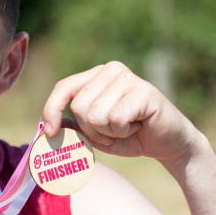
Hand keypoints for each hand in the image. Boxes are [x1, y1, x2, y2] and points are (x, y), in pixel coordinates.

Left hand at [42, 61, 202, 164]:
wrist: (168, 144)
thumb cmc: (131, 137)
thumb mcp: (96, 135)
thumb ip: (74, 129)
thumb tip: (47, 127)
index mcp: (96, 76)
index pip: (64, 88)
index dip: (52, 109)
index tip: (50, 132)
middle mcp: (111, 70)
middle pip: (79, 107)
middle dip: (94, 130)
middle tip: (116, 129)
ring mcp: (128, 78)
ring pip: (96, 116)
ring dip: (110, 132)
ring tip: (129, 126)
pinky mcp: (143, 91)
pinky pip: (115, 119)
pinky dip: (124, 131)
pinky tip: (139, 124)